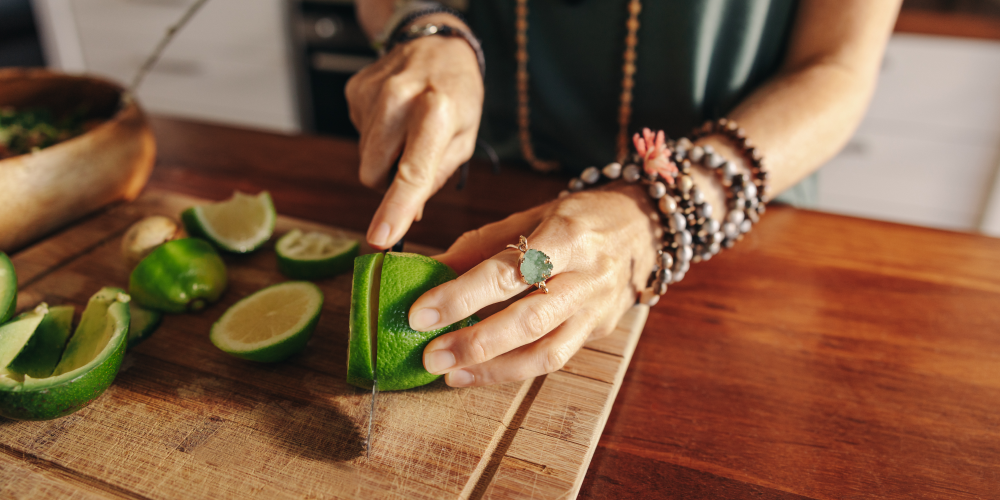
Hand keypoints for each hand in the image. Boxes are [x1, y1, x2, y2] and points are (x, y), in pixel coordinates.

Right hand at [345, 16, 483, 249]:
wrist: (436, 43)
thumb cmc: (457, 95)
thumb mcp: (464, 139)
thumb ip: (436, 178)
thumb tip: (406, 214)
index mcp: (436, 112)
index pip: (412, 172)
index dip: (395, 210)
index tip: (380, 238)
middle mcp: (399, 99)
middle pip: (374, 174)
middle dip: (391, 181)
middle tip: (414, 157)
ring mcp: (372, 93)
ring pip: (365, 159)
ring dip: (385, 156)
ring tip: (407, 129)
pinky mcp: (354, 90)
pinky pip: (358, 136)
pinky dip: (376, 135)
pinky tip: (393, 115)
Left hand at [409, 185, 658, 386]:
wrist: (647, 227)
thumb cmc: (580, 218)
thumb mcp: (533, 215)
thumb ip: (482, 246)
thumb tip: (430, 270)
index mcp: (567, 235)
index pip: (509, 271)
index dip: (462, 295)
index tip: (420, 313)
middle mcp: (587, 275)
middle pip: (529, 318)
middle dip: (475, 342)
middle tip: (429, 355)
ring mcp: (597, 308)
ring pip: (546, 351)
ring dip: (493, 369)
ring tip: (450, 373)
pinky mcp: (599, 331)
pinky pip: (554, 358)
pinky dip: (513, 370)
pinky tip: (478, 372)